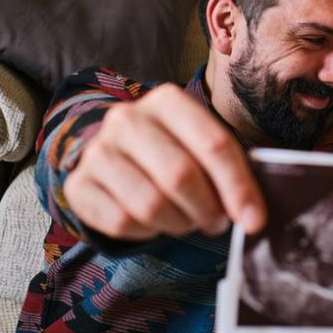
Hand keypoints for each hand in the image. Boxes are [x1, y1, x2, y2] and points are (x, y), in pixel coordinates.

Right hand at [64, 84, 265, 240]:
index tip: (254, 221)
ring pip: (150, 205)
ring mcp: (98, 151)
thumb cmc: (174, 149)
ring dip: (178, 223)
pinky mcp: (79, 185)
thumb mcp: (201, 144)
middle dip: (207, 209)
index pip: (213, 144)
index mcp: (168, 100)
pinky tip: (154, 222)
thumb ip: (229, 168)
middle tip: (218, 223)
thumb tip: (252, 216)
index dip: (238, 187)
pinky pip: (122, 223)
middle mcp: (127, 119)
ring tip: (187, 220)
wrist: (115, 154)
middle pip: (180, 175)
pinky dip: (147, 232)